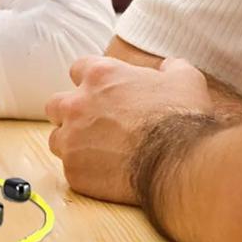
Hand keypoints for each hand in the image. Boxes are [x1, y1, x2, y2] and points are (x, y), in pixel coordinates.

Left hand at [45, 55, 211, 203]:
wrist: (181, 163)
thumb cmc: (182, 118)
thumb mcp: (185, 79)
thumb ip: (171, 67)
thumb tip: (169, 66)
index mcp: (99, 75)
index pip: (78, 69)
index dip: (90, 82)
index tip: (103, 95)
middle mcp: (77, 103)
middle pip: (56, 105)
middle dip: (70, 113)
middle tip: (93, 126)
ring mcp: (72, 138)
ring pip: (57, 139)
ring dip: (73, 144)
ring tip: (97, 154)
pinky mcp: (75, 170)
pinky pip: (71, 169)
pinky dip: (86, 172)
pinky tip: (107, 176)